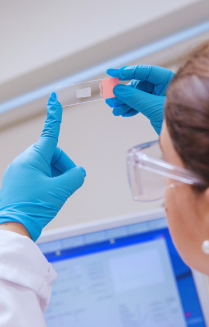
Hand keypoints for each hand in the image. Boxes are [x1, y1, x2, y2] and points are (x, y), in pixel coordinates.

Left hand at [0, 93, 85, 241]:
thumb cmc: (34, 207)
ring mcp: (19, 171)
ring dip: (57, 176)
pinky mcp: (18, 182)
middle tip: (68, 184)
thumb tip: (79, 172)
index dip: (54, 115)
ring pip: (47, 166)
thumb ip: (76, 176)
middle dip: (64, 166)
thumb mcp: (61, 190)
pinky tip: (48, 196)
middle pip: (53, 154)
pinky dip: (49, 182)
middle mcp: (24, 161)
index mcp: (33, 158)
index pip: (50, 133)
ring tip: (56, 194)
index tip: (52, 98)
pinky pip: (38, 175)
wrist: (12, 229)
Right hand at [105, 65, 174, 134]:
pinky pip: (140, 105)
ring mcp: (159, 98)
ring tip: (114, 108)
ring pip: (137, 96)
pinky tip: (122, 112)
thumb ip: (134, 97)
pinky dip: (131, 109)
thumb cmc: (177, 119)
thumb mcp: (152, 106)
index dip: (128, 71)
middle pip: (139, 84)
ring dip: (124, 102)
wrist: (184, 136)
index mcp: (168, 80)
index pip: (145, 71)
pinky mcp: (155, 108)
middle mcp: (164, 87)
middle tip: (110, 96)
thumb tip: (117, 89)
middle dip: (123, 92)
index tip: (112, 72)